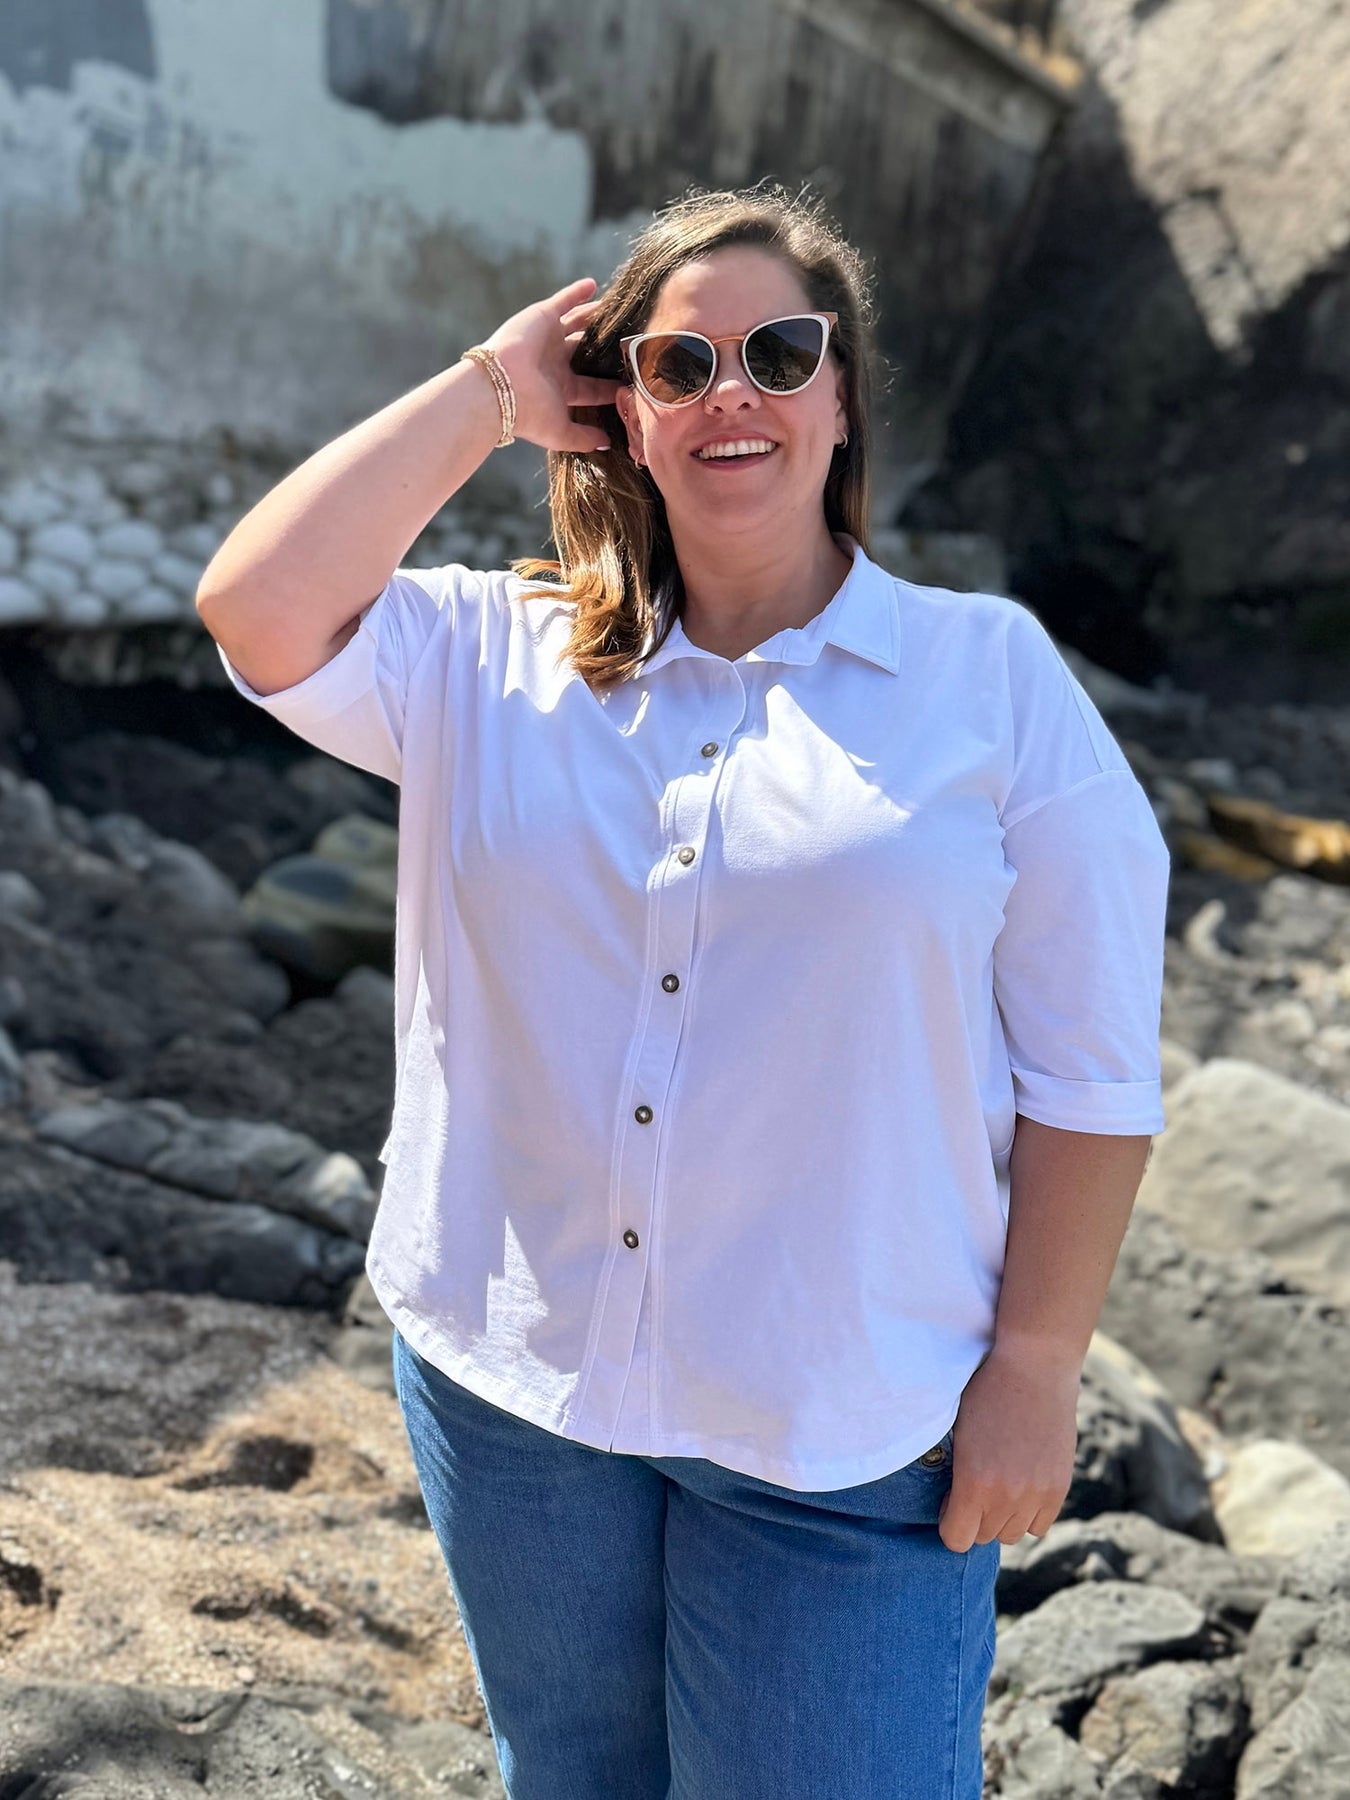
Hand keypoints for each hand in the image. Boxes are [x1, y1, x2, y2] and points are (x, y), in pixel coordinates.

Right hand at [482, 277, 621, 454]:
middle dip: (605, 347)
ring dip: (596, 318)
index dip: (611, 383)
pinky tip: (594, 285)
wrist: (500, 389)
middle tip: (629, 338)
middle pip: (587, 352)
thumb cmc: (529, 413)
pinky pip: (563, 301)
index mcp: (560, 389)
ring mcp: (548, 339)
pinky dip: (577, 293)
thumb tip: (607, 443)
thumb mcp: (562, 433)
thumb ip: (585, 437)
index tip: (632, 377)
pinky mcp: (543, 317)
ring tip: (619, 310)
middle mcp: (555, 363)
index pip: (592, 386)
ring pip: (578, 324)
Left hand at [936, 1345, 1079, 1552]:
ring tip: (999, 1485)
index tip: (950, 1501)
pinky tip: (1021, 1487)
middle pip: (984, 1536)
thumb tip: (952, 1502)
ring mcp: (1036, 1494)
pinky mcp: (1059, 1488)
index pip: (956, 1540)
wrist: (1034, 1366)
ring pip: (1012, 1534)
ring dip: (1002, 1517)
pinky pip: (1039, 1525)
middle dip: (974, 1516)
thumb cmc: (986, 1391)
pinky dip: (1028, 1513)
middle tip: (974, 1486)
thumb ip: (956, 1473)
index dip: (948, 1523)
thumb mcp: (957, 1430)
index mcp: (974, 1482)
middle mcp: (1006, 1496)